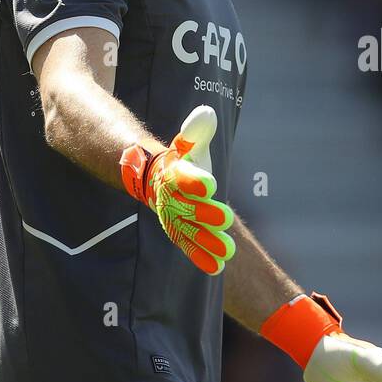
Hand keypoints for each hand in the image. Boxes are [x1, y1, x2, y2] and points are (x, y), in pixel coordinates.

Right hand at [121, 105, 235, 274]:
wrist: (153, 179)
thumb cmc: (180, 158)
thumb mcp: (187, 142)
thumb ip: (197, 130)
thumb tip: (206, 113)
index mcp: (172, 173)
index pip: (182, 177)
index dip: (195, 181)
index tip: (211, 184)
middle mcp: (170, 198)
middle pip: (187, 207)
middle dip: (205, 214)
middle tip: (225, 218)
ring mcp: (173, 218)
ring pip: (189, 231)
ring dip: (207, 242)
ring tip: (228, 251)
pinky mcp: (179, 232)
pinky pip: (188, 246)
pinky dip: (201, 257)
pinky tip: (218, 268)